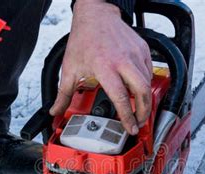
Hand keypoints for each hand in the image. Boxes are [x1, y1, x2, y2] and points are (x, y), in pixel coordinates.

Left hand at [49, 0, 152, 134]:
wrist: (96, 14)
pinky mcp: (143, 50)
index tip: (130, 128)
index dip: (127, 117)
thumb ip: (63, 93)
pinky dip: (146, 84)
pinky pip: (149, 72)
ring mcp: (135, 54)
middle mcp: (123, 61)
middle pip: (142, 92)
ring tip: (139, 110)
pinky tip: (138, 90)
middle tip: (139, 122)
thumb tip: (55, 111)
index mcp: (105, 67)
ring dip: (146, 99)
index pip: (121, 98)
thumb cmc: (83, 39)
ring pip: (148, 83)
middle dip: (144, 112)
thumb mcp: (70, 68)